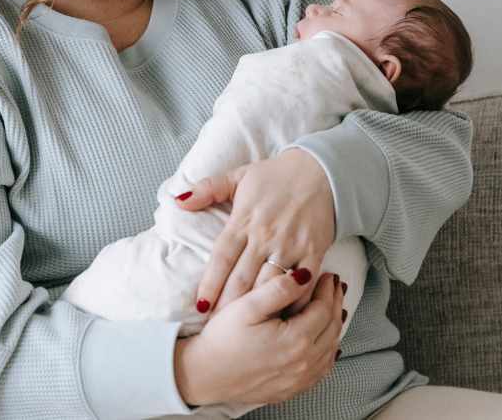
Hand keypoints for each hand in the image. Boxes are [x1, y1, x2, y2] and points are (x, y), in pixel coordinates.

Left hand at [173, 147, 335, 315]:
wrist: (322, 170)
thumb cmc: (277, 175)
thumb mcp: (239, 175)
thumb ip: (208, 188)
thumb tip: (178, 200)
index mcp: (244, 219)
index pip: (222, 258)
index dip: (210, 284)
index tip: (200, 308)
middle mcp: (265, 235)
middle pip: (242, 278)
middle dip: (228, 306)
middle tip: (218, 329)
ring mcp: (290, 244)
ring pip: (270, 284)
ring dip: (258, 308)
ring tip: (246, 331)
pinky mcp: (314, 251)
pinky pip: (303, 284)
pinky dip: (294, 302)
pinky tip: (285, 318)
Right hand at [174, 267, 344, 406]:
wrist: (204, 375)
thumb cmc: (223, 338)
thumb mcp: (247, 305)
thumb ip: (278, 289)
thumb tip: (305, 274)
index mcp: (295, 340)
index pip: (324, 309)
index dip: (328, 289)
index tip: (329, 274)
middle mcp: (303, 363)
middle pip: (332, 328)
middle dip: (336, 303)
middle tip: (335, 286)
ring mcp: (299, 379)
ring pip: (330, 348)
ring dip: (335, 325)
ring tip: (334, 306)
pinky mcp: (291, 389)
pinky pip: (321, 369)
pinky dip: (328, 350)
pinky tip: (326, 341)